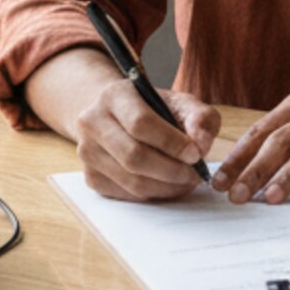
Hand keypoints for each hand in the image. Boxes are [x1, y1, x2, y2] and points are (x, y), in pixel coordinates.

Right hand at [70, 76, 220, 202]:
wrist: (116, 116)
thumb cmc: (153, 109)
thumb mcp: (180, 102)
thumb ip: (200, 117)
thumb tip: (201, 144)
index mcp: (114, 95)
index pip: (140, 123)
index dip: (171, 143)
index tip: (196, 154)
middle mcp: (92, 122)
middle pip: (133, 156)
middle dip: (171, 170)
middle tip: (195, 174)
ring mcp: (87, 152)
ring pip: (130, 180)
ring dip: (165, 187)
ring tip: (186, 181)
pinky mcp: (91, 176)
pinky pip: (125, 194)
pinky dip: (153, 194)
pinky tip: (168, 184)